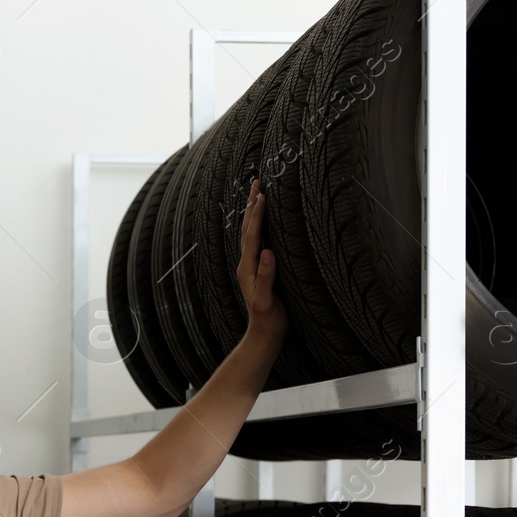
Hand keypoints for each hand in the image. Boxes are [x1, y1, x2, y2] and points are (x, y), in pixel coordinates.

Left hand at [237, 178, 287, 348]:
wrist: (264, 335)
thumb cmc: (269, 320)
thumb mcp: (267, 301)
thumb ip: (266, 278)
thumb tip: (267, 252)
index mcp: (248, 267)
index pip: (252, 235)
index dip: (258, 214)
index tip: (263, 194)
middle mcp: (247, 263)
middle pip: (248, 228)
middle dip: (252, 205)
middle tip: (258, 182)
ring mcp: (252, 266)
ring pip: (251, 232)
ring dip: (254, 212)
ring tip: (259, 193)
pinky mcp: (259, 269)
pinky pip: (257, 240)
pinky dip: (260, 225)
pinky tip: (265, 221)